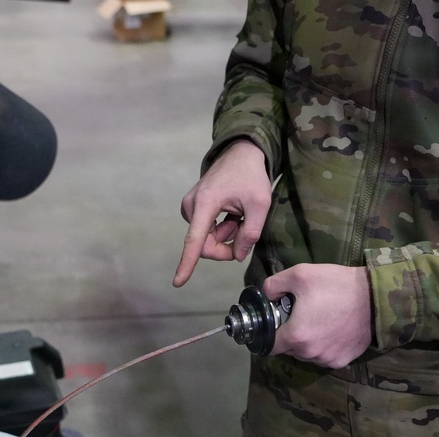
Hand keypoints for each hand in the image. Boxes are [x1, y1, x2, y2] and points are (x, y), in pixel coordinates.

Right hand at [174, 140, 271, 286]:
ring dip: (225, 235)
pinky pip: (206, 231)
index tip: (178, 282)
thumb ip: (250, 233)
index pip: (195, 240)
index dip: (187, 263)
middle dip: (225, 247)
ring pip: (206, 239)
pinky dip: (221, 229)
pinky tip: (232, 214)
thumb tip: (237, 256)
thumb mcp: (260, 204)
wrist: (241, 153)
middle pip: (205, 245)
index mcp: (206, 203)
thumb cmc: (251, 175)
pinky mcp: (193, 207)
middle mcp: (191, 206)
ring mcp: (190, 206)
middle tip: (244, 234)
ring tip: (239, 217)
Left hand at [264, 264, 372, 367]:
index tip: (279, 322)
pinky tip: (333, 331)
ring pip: (308, 355)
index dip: (271, 333)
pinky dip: (326, 347)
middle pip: (290, 350)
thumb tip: (266, 295)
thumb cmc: (336, 284)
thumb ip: (274, 285)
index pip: (270, 345)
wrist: (376, 296)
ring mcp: (328, 359)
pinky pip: (326, 357)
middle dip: (291, 335)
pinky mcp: (345, 360)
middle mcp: (310, 354)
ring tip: (320, 322)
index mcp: (296, 336)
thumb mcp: (300, 274)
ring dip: (309, 343)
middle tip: (302, 316)